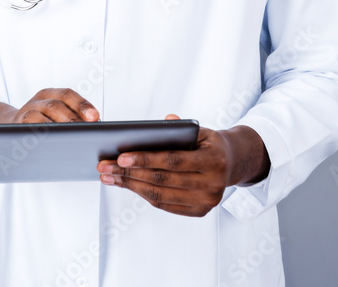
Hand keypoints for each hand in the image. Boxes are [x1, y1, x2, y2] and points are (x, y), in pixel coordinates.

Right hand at [0, 87, 98, 156]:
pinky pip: (25, 130)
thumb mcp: (56, 115)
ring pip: (38, 116)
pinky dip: (36, 136)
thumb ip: (72, 118)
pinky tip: (47, 145)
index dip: (81, 104)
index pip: (67, 94)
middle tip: (85, 133)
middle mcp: (38, 100)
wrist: (10, 127)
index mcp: (51, 94)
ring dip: (53, 128)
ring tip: (68, 140)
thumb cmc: (43, 123)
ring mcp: (25, 112)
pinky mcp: (15, 127)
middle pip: (55, 105)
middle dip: (71, 119)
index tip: (95, 117)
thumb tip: (96, 129)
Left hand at [96, 114, 269, 216]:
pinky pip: (165, 205)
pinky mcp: (199, 212)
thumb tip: (160, 124)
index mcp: (213, 161)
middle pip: (162, 181)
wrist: (233, 161)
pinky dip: (144, 194)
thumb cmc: (209, 141)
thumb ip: (180, 127)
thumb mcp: (199, 129)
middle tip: (104, 167)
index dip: (145, 159)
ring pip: (160, 196)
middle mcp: (212, 185)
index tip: (120, 156)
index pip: (172, 161)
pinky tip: (127, 184)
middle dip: (129, 173)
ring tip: (109, 177)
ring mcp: (206, 202)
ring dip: (130, 186)